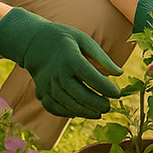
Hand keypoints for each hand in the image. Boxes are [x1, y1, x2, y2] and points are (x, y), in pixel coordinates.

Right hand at [0, 8, 120, 117]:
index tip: (117, 93)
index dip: (106, 88)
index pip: (92, 78)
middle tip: (109, 106)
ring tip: (99, 112)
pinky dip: (69, 113)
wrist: (33, 42)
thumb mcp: (84, 40)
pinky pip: (56, 108)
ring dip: (85, 112)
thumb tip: (119, 74)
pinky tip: (82, 112)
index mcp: (71, 59)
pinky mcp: (42, 93)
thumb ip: (102, 57)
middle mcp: (58, 74)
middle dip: (97, 104)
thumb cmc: (64, 39)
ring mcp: (48, 86)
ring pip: (69, 105)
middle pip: (80, 95)